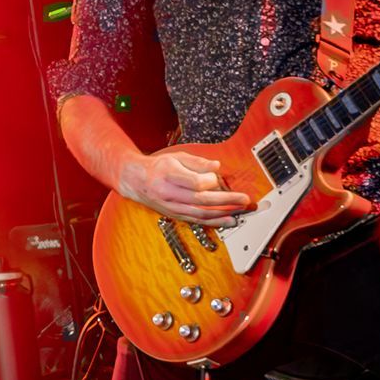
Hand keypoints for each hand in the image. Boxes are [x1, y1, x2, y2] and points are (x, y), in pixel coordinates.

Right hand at [118, 150, 252, 225]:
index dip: (210, 181)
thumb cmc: (157, 167)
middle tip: (243, 199)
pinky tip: (227, 220)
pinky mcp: (175, 214)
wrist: (135, 180)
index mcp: (168, 175)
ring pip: (200, 213)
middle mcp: (169, 193)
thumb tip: (216, 167)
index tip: (217, 176)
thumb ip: (197, 161)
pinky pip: (196, 220)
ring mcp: (171, 206)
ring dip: (223, 213)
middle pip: (201, 200)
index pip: (194, 182)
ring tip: (239, 211)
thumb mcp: (176, 157)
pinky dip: (213, 222)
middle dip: (226, 201)